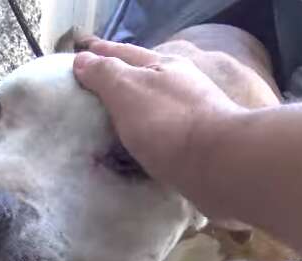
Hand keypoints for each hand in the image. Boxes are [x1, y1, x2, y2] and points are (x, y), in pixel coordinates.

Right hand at [72, 41, 244, 195]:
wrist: (220, 166)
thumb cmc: (169, 122)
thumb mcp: (128, 90)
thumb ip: (105, 74)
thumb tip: (84, 59)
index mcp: (165, 66)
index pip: (124, 53)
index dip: (101, 53)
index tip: (81, 55)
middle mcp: (182, 87)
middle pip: (142, 79)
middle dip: (118, 82)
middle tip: (92, 92)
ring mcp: (193, 117)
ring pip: (154, 109)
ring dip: (133, 114)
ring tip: (110, 125)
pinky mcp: (198, 146)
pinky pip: (162, 137)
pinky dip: (145, 140)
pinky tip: (136, 151)